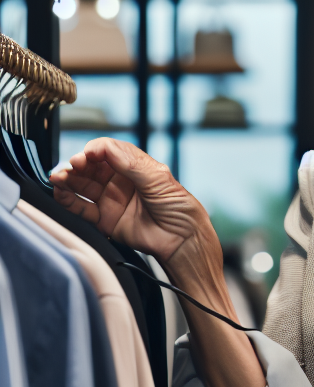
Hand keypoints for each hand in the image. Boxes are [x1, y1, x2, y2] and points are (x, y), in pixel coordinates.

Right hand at [49, 137, 214, 268]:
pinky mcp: (105, 220)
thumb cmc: (179, 207)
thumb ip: (131, 163)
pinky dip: (68, 200)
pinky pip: (81, 208)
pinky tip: (60, 193)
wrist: (182, 239)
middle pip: (91, 167)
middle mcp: (120, 182)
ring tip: (59, 178)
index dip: (95, 151)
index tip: (88, 154)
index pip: (108, 151)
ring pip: (82, 186)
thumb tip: (105, 147)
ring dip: (68, 180)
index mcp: (134, 167)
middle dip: (78, 165)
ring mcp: (111, 200)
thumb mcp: (159, 179)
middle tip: (72, 166)